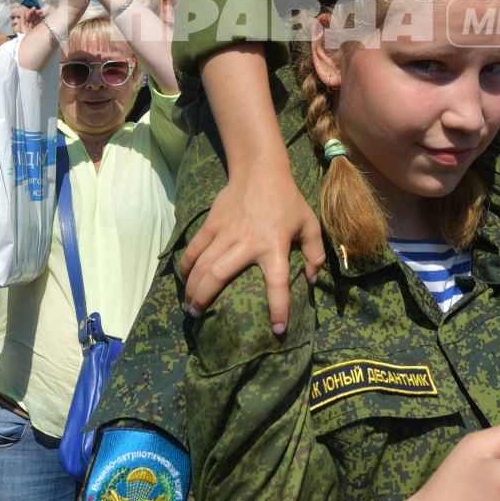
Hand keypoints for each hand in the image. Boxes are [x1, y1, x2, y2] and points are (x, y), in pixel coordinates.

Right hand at [177, 158, 322, 334]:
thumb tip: (312, 281)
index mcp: (274, 245)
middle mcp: (247, 242)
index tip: (278, 331)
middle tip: (198, 318)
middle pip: (218, 275)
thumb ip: (316, 254)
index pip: (278, 282)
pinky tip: (183, 279)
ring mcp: (226, 232)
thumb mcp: (310, 224)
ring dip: (192, 287)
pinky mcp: (212, 223)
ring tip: (189, 306)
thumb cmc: (288, 200)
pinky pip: (195, 248)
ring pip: (201, 264)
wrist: (260, 169)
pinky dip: (186, 265)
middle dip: (205, 299)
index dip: (278, 308)